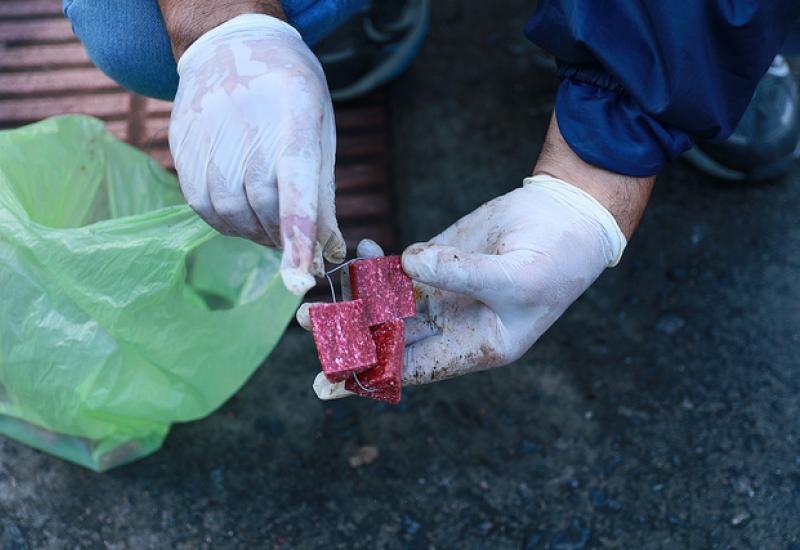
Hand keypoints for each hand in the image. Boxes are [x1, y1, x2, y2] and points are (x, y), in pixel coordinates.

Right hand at [169, 14, 344, 294]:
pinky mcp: (183, 147)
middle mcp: (246, 126)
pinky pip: (204, 205)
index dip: (298, 231)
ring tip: (270, 223)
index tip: (301, 274)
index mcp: (294, 117)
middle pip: (263, 205)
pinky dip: (228, 221)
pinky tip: (243, 211)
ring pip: (232, 212)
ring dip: (255, 232)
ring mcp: (208, 135)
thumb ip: (322, 192)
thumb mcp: (320, 130)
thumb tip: (329, 252)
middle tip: (297, 246)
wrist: (231, 44)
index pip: (295, 184)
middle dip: (284, 237)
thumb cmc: (290, 94)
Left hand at [299, 175, 626, 397]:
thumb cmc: (557, 259)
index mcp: (475, 345)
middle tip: (308, 325)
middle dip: (349, 336)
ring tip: (311, 300)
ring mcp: (442, 291)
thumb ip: (461, 273)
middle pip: (391, 338)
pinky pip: (396, 269)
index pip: (416, 368)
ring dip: (351, 301)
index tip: (330, 384)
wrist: (567, 217)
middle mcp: (453, 324)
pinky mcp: (437, 261)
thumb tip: (408, 266)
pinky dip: (376, 262)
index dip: (373, 376)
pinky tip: (359, 248)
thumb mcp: (516, 276)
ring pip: (386, 305)